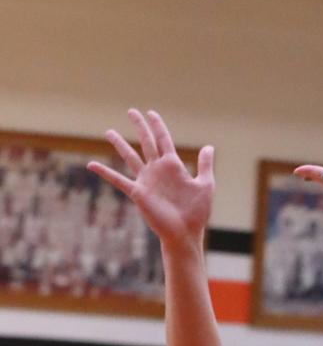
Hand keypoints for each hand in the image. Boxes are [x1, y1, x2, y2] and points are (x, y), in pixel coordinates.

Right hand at [88, 109, 213, 250]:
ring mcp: (146, 180)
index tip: (151, 113)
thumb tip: (209, 146)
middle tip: (131, 111)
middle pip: (146, 142)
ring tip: (109, 131)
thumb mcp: (205, 185)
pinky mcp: (138, 193)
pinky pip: (118, 180)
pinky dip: (105, 172)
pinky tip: (91, 165)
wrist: (185, 233)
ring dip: (120, 144)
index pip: (163, 139)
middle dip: (140, 126)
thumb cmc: (197, 213)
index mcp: (173, 166)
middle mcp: (157, 170)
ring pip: (130, 156)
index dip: (157, 125)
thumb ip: (205, 165)